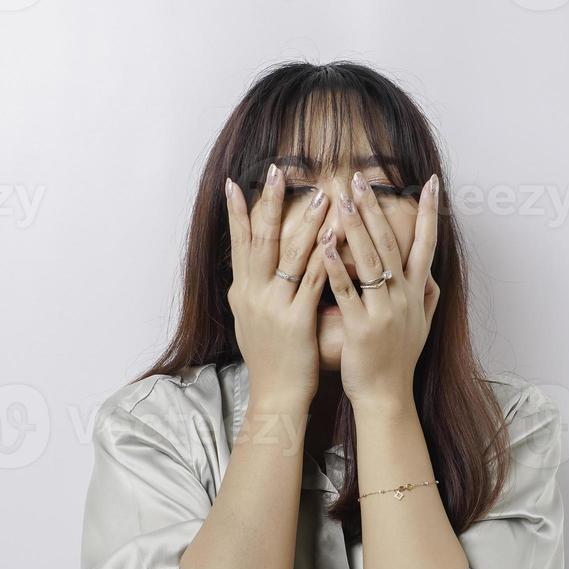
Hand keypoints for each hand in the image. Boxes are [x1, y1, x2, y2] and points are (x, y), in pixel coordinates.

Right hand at [224, 163, 331, 407]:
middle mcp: (253, 295)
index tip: (234, 183)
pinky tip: (334, 237)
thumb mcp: (249, 321)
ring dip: (306, 222)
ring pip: (291, 255)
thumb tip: (246, 266)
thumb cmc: (270, 359)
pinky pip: (313, 281)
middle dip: (268, 203)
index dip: (235, 212)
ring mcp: (273, 307)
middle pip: (260, 240)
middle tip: (276, 172)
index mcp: (242, 292)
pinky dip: (324, 257)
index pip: (238, 243)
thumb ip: (251, 291)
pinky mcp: (296, 321)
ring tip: (321, 194)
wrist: (275, 396)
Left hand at [319, 171, 440, 412]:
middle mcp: (404, 297)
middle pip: (392, 243)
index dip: (429, 212)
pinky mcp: (361, 328)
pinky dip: (337, 267)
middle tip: (360, 179)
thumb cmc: (399, 360)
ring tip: (341, 199)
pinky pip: (347, 292)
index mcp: (417, 293)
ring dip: (357, 228)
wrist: (387, 398)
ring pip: (371, 261)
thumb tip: (430, 271)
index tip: (430, 182)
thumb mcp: (422, 325)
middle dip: (376, 209)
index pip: (427, 244)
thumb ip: (427, 295)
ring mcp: (384, 312)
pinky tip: (325, 245)